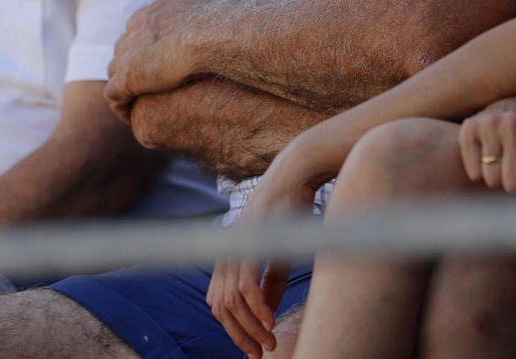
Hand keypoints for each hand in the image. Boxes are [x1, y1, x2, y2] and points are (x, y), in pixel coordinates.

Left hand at [105, 0, 206, 122]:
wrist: (212, 35)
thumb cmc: (223, 20)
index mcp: (154, 12)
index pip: (139, 30)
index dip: (147, 48)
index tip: (160, 62)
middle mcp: (136, 30)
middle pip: (123, 51)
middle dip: (132, 67)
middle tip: (148, 88)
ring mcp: (129, 53)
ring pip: (116, 73)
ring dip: (126, 89)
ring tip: (141, 105)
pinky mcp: (127, 78)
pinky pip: (114, 97)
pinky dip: (122, 107)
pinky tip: (134, 116)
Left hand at [206, 158, 318, 358]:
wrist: (296, 174)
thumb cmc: (289, 210)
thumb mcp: (278, 254)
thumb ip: (269, 283)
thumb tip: (264, 314)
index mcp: (228, 254)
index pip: (219, 303)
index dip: (233, 330)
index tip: (253, 348)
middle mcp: (225, 251)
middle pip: (221, 307)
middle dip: (240, 335)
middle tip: (261, 353)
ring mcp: (236, 245)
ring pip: (232, 301)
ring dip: (250, 327)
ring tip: (269, 342)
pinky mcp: (251, 241)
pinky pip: (246, 285)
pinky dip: (257, 308)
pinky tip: (270, 322)